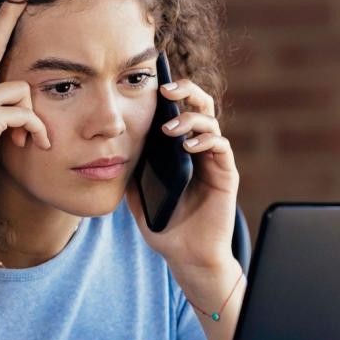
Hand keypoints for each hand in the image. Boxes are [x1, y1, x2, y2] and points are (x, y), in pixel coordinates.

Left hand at [125, 76, 239, 274]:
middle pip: (200, 105)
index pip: (179, 110)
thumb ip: (131, 170)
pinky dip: (206, 140)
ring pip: (210, 121)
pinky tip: (189, 147)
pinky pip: (221, 146)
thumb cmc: (164, 225)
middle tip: (166, 91)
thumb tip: (113, 148)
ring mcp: (214, 160)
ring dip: (190, 119)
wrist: (186, 255)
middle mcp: (199, 149)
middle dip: (185, 91)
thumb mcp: (138, 193)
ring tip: (170, 129)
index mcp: (180, 149)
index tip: (151, 83)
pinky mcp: (226, 174)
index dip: (170, 94)